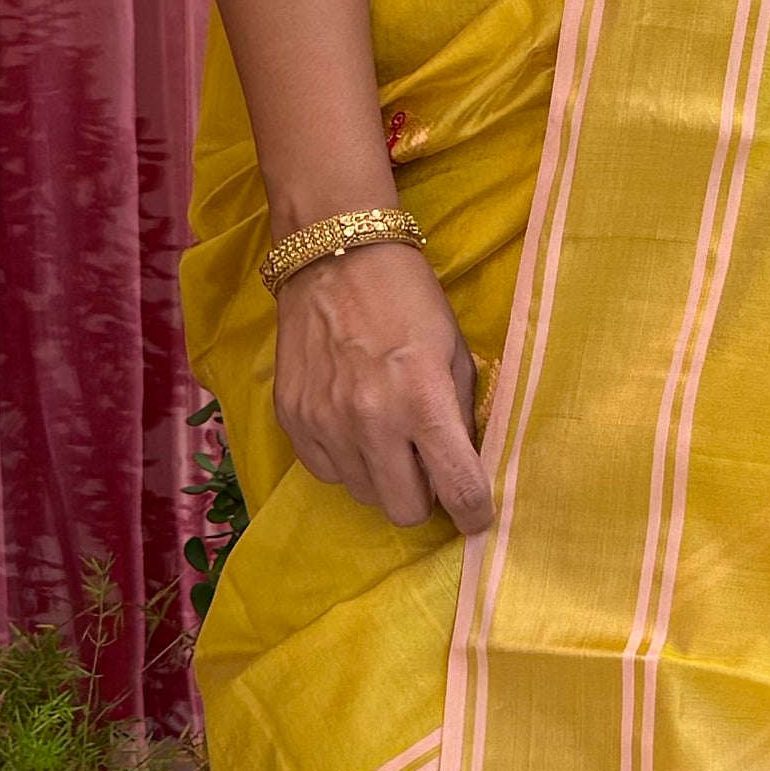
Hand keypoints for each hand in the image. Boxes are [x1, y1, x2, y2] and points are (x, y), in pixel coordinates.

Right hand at [271, 236, 494, 537]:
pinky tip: (352, 424)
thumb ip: (459, 414)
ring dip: (382, 476)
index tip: (476, 514)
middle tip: (424, 462)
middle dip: (423, 495)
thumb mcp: (454, 351)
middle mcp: (372, 421)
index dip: (474, 512)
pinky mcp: (292, 418)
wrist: (335, 256)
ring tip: (385, 432)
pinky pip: (326, 472)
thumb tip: (463, 467)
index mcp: (423, 401)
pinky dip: (345, 460)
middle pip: (405, 510)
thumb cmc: (407, 299)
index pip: (457, 489)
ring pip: (365, 495)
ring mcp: (326, 423)